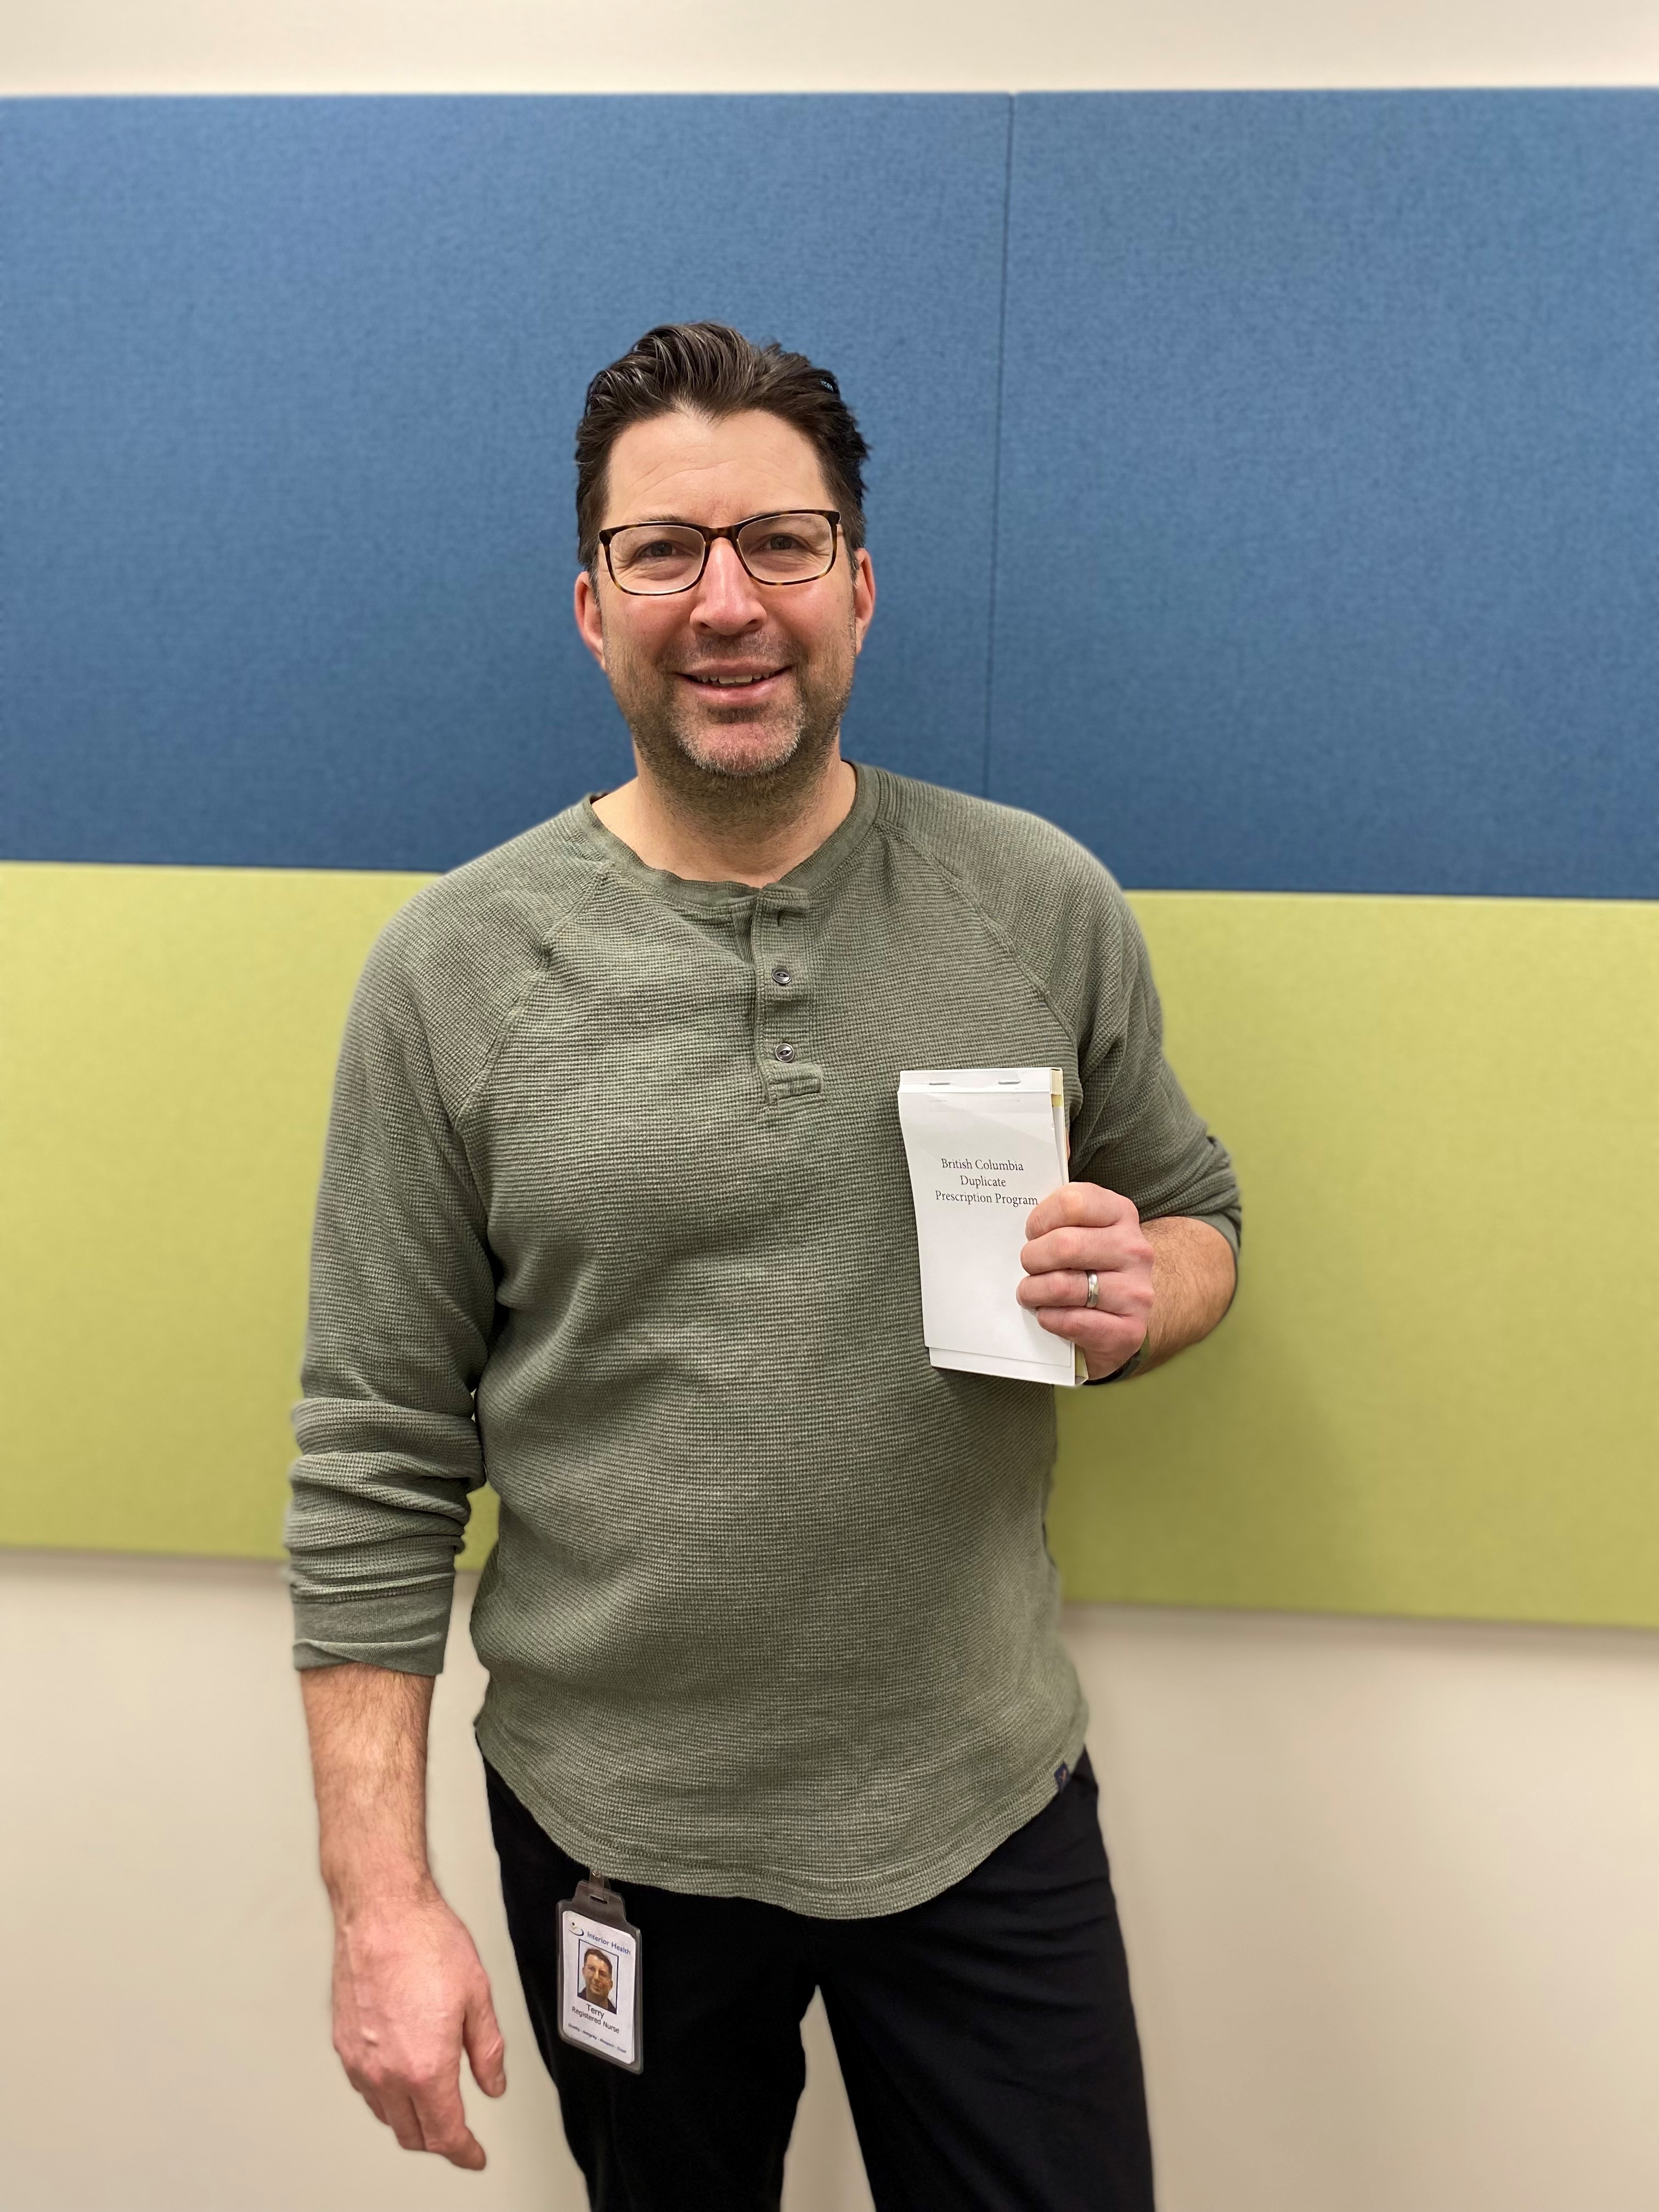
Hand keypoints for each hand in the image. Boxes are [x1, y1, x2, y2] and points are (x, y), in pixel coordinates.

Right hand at [330, 1889, 506, 2168]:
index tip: (474, 2156)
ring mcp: (360, 2061)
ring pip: (386, 2115)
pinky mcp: (342, 2044)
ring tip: (432, 2106)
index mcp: (425, 2066)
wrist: (381, 1911)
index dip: (465, 2152)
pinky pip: (366, 2089)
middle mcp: (386, 2072)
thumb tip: (492, 2083)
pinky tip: (401, 2078)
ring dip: (411, 2120)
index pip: (445, 2133)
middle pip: (412, 2133)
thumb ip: (488, 2049)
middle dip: (439, 2141)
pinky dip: (387, 2097)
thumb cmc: (426, 1941)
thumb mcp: (477, 1995)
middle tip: (458, 2134)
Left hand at [1017, 1181, 1154, 1381]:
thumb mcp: (1082, 1225)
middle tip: (1027, 1265)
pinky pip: (1074, 1322)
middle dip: (1032, 1258)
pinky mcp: (1130, 1330)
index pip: (1073, 1202)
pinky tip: (1048, 1314)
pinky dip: (1050, 1319)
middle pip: (1065, 1245)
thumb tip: (1048, 1150)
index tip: (1032, 1232)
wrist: (1127, 1310)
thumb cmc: (1090, 1262)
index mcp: (1121, 1214)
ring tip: (1030, 1292)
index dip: (1041, 1218)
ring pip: (1064, 1286)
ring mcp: (1137, 1291)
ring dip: (1034, 1291)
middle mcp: (1135, 1249)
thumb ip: (1060, 1202)